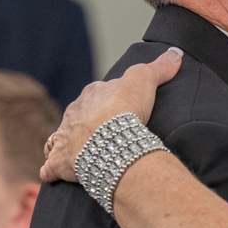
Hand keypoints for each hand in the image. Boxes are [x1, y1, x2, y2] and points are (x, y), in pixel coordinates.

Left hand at [41, 47, 182, 182]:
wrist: (107, 142)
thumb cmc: (124, 110)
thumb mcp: (144, 80)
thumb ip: (158, 68)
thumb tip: (176, 54)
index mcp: (91, 95)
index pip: (96, 93)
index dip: (107, 101)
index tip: (118, 109)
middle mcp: (73, 114)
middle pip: (79, 116)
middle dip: (88, 124)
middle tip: (106, 134)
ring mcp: (64, 138)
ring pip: (62, 139)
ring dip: (69, 145)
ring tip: (83, 153)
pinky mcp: (59, 162)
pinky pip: (51, 166)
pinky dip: (54, 169)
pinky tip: (60, 174)